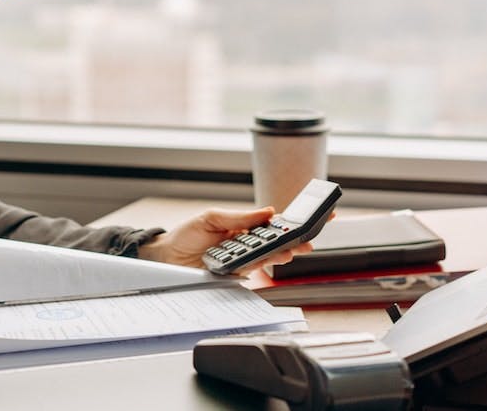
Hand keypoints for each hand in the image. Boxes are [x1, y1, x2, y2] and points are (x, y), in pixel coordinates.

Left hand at [136, 207, 314, 273]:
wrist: (167, 257)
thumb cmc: (186, 235)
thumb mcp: (211, 218)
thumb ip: (239, 217)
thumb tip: (267, 212)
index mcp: (244, 227)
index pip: (274, 223)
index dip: (296, 220)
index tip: (318, 214)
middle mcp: (247, 245)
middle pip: (278, 243)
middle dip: (297, 240)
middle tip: (309, 238)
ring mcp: (244, 260)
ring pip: (270, 257)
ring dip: (284, 253)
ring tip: (295, 248)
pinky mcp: (236, 274)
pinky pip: (254, 269)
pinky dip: (264, 263)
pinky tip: (273, 258)